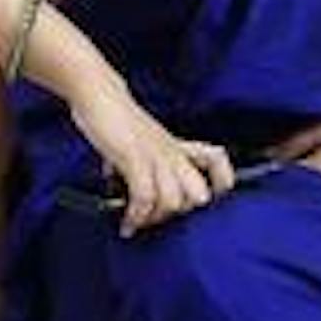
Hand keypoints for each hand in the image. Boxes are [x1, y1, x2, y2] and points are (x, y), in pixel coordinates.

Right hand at [70, 78, 234, 236]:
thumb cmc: (117, 122)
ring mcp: (156, 155)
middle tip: (156, 218)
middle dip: (179, 215)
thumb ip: (144, 170)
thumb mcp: (142, 145)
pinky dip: (136, 216)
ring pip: (173, 201)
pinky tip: (127, 224)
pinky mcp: (135, 157)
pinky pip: (145, 197)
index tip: (203, 201)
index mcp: (177, 148)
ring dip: (154, 219)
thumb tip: (134, 201)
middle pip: (199, 195)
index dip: (221, 183)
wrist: (99, 96)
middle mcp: (172, 152)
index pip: (217, 160)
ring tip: (138, 221)